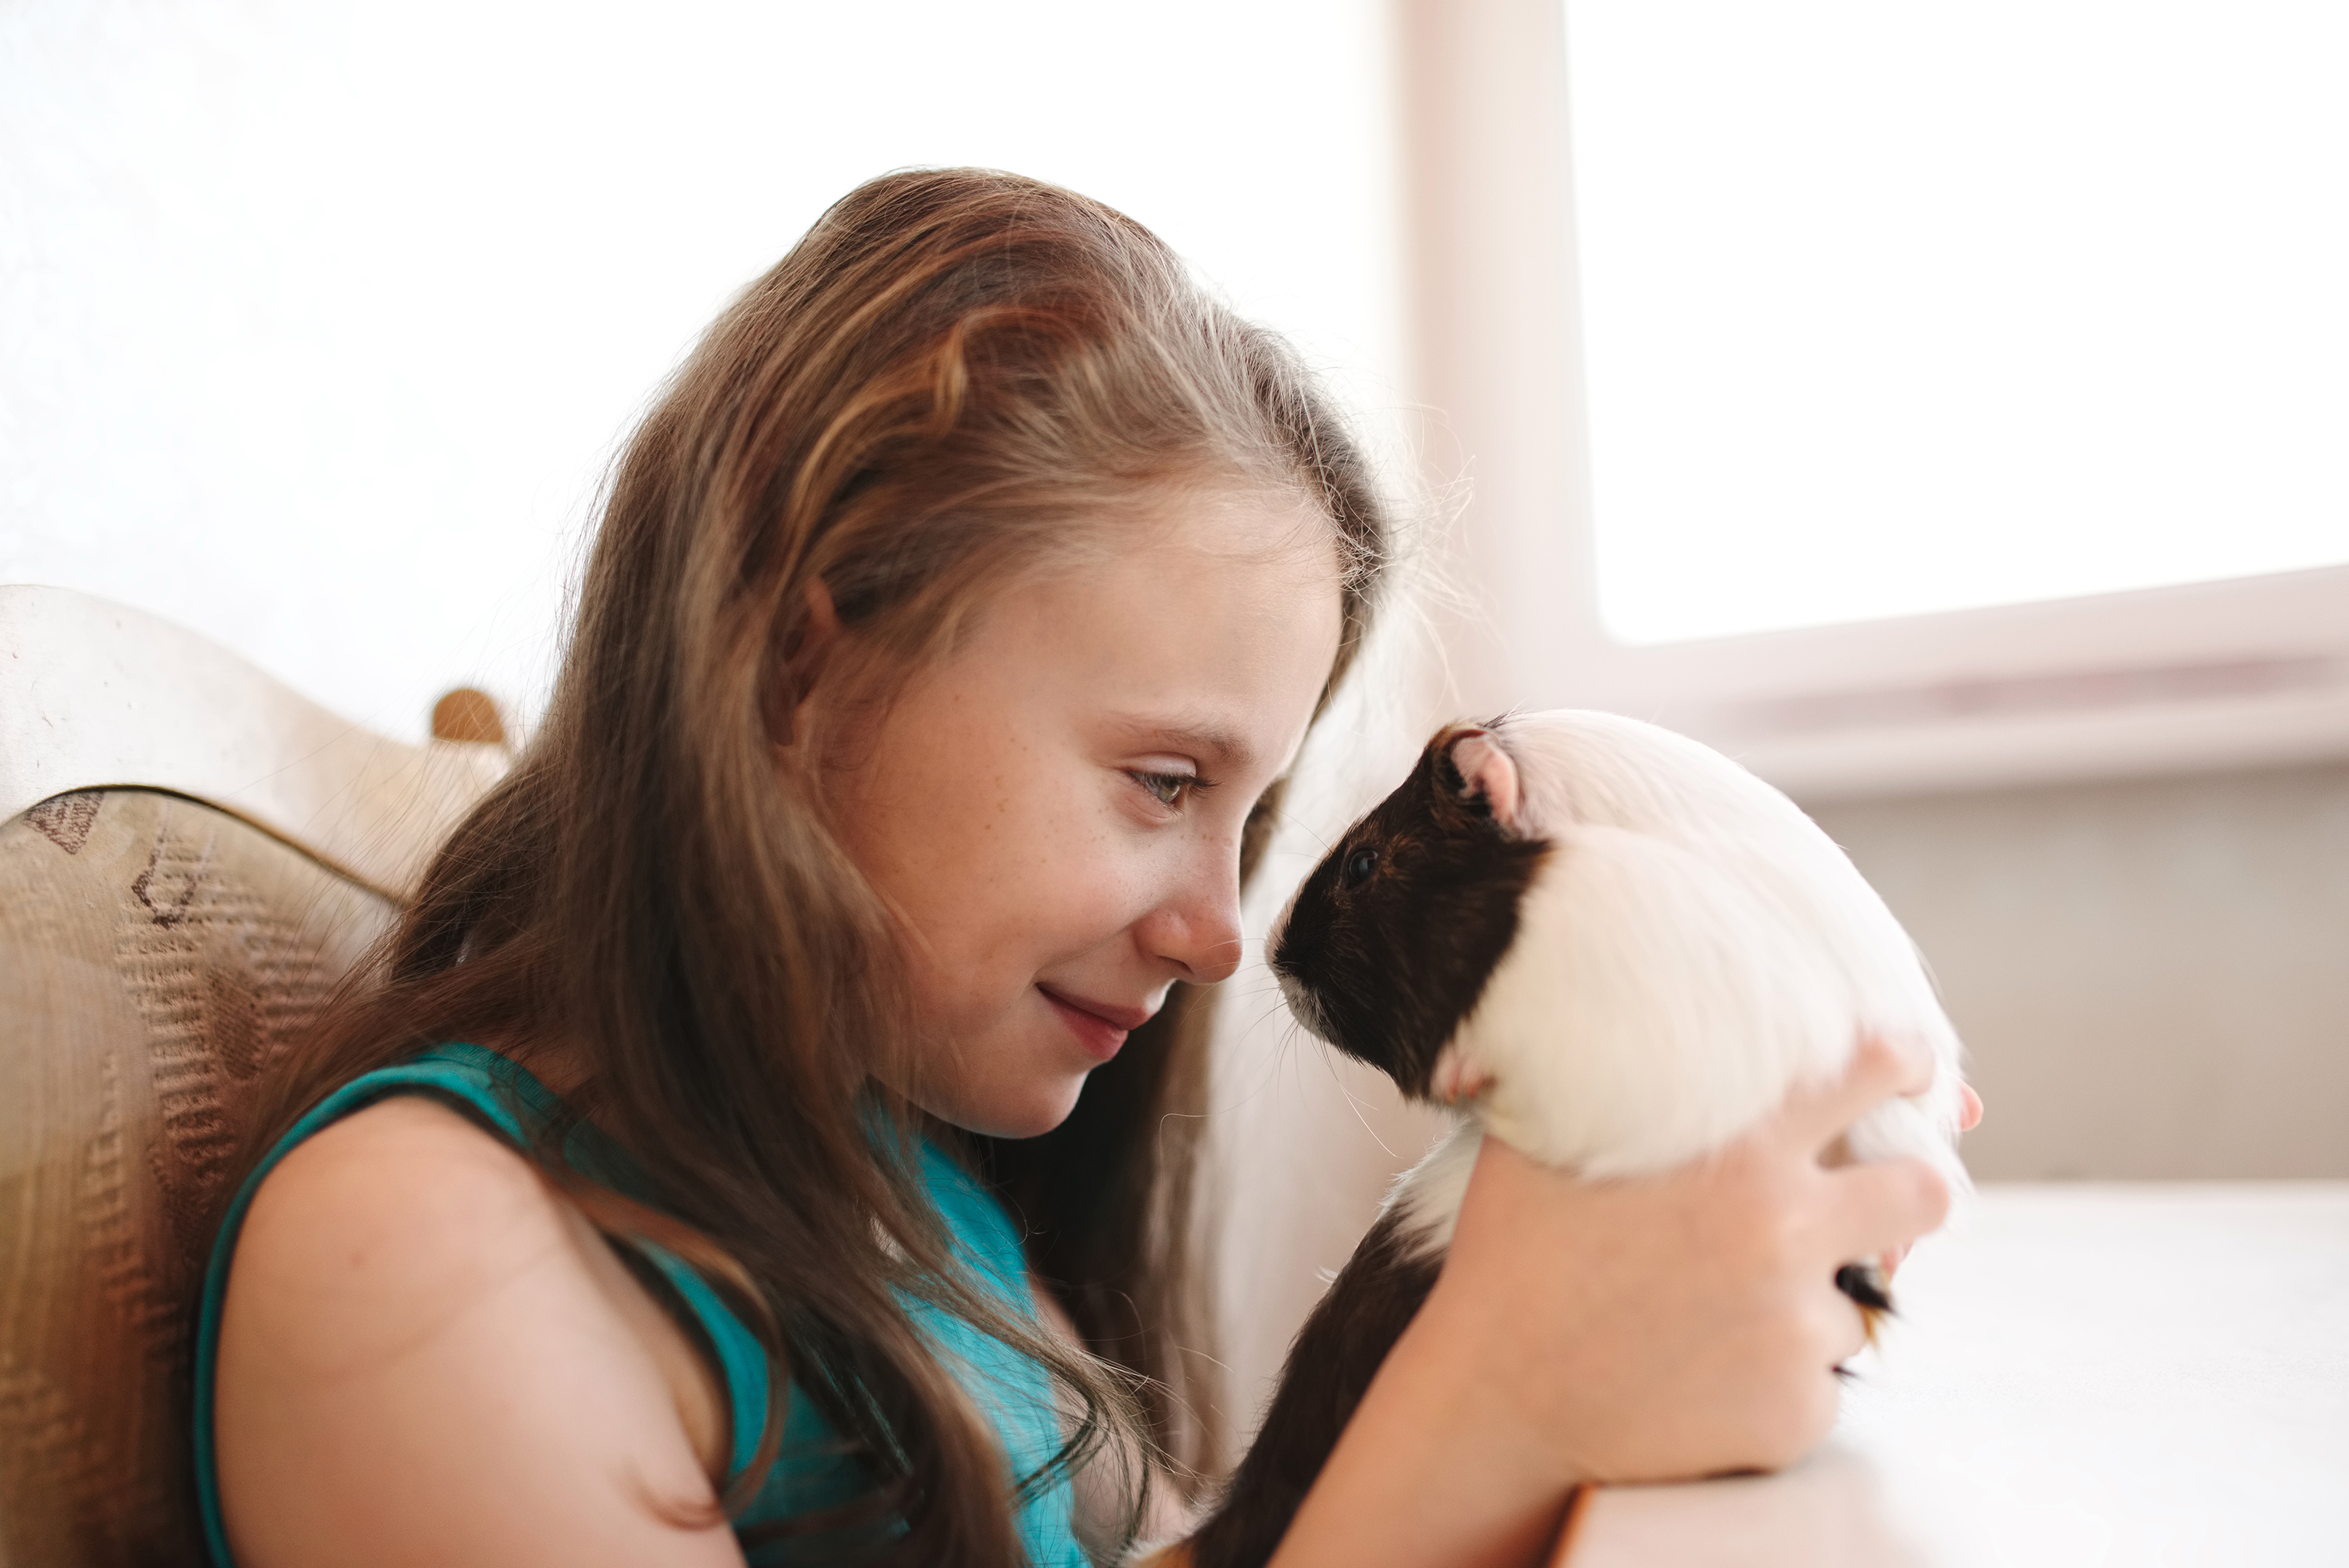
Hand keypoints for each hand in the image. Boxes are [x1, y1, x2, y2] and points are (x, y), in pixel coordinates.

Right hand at [1421, 1034, 1952, 1485]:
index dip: (1907, 1063)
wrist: (1497, 1401)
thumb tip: (1649, 1009)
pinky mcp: (1797, 1412)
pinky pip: (1814, 1383)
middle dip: (1911, 1192)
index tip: (1909, 1072)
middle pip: (1925, 1193)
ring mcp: (1797, 1328)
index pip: (1878, 1068)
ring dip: (1802, 1306)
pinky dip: (1771, 1382)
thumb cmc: (1517, 1254)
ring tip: (1708, 1318)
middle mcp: (1786, 1230)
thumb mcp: (1556, 1132)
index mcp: (1740, 1148)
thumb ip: (1624, 1076)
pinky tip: (1696, 1378)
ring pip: (1855, 1302)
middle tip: (1873, 1206)